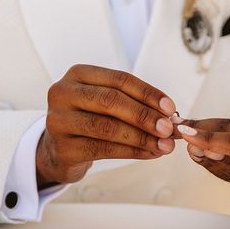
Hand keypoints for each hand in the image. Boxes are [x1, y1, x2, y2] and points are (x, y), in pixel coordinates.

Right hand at [37, 65, 176, 186]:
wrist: (60, 151)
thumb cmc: (90, 121)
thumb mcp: (107, 105)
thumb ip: (135, 105)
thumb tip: (170, 117)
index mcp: (78, 74)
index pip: (119, 79)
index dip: (147, 93)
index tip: (170, 108)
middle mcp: (63, 93)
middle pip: (111, 100)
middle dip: (144, 115)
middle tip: (168, 128)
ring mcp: (59, 121)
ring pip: (107, 127)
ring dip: (141, 137)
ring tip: (164, 145)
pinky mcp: (63, 148)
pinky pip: (103, 149)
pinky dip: (132, 152)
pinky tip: (149, 153)